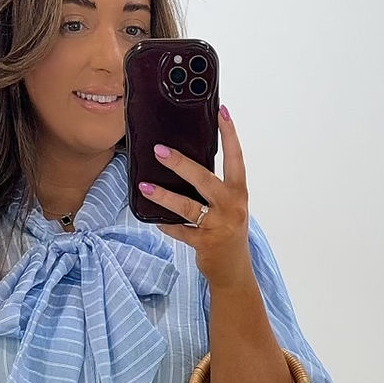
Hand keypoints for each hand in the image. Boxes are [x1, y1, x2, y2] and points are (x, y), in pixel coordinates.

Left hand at [137, 104, 251, 289]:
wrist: (234, 271)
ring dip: (164, 196)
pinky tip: (154, 219)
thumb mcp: (229, 206)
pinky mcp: (204, 243)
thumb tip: (187, 164)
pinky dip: (166, 225)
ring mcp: (217, 226)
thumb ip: (215, 187)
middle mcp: (231, 206)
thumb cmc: (228, 233)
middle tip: (160, 150)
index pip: (236, 158)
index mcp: (238, 193)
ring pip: (187, 206)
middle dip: (181, 164)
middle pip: (204, 179)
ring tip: (145, 185)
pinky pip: (179, 231)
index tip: (222, 112)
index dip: (230, 134)